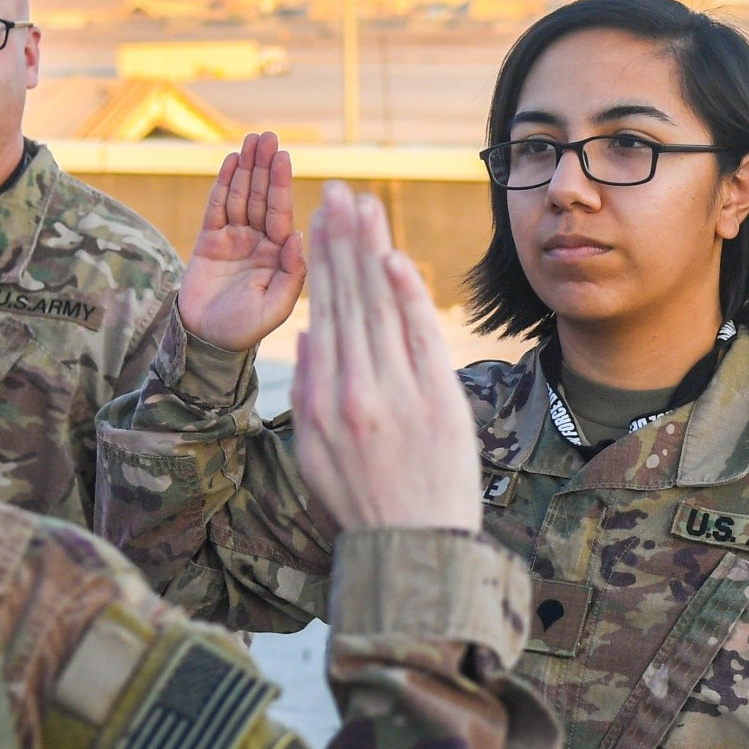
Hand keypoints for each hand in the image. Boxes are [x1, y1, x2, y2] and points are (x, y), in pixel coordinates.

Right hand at [177, 132, 304, 351]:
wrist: (205, 342)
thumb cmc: (244, 330)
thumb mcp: (276, 309)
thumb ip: (292, 275)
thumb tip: (299, 235)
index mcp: (279, 256)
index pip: (281, 213)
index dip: (281, 184)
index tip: (283, 156)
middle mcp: (260, 243)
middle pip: (263, 197)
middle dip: (264, 167)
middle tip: (267, 136)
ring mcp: (234, 239)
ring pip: (241, 197)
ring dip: (246, 168)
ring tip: (251, 140)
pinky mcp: (209, 241)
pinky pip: (217, 207)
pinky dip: (223, 185)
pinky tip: (231, 162)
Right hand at [291, 183, 480, 532]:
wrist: (415, 555)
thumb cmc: (365, 510)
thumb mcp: (315, 460)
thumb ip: (310, 395)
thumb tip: (309, 338)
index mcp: (323, 404)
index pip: (324, 316)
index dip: (322, 266)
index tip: (319, 223)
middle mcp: (356, 393)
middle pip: (349, 302)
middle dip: (342, 242)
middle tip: (338, 192)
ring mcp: (398, 397)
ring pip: (381, 310)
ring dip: (371, 252)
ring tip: (363, 205)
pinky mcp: (439, 405)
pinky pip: (420, 340)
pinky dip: (407, 298)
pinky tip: (393, 258)